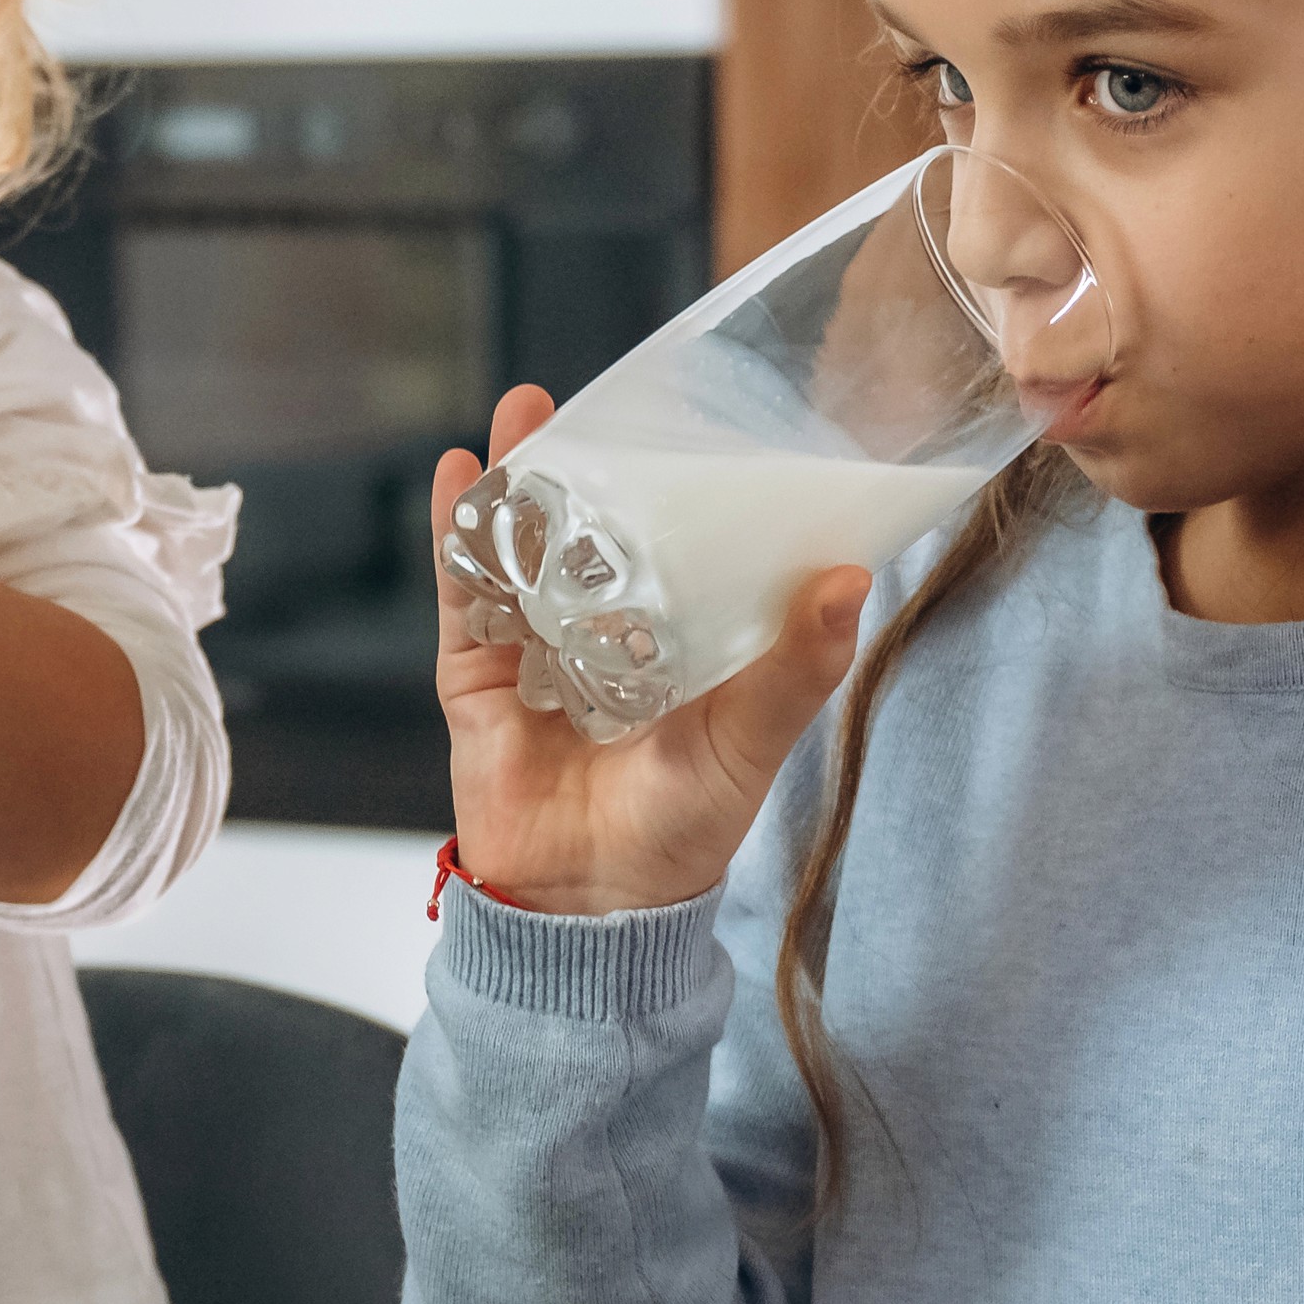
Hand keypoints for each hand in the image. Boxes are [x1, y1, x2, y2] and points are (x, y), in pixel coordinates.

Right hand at [429, 384, 866, 917]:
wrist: (590, 904)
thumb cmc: (685, 827)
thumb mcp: (753, 740)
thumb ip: (796, 665)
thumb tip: (848, 579)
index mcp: (676, 640)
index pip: (672, 545)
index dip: (668, 484)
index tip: (675, 420)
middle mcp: (603, 635)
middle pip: (586, 532)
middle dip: (580, 465)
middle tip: (581, 399)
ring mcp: (535, 649)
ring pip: (521, 549)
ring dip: (515, 481)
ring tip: (522, 413)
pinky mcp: (477, 675)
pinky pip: (463, 596)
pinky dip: (455, 538)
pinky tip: (455, 478)